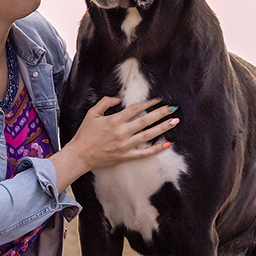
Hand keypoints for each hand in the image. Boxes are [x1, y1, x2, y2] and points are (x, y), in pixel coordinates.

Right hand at [52, 95, 177, 188]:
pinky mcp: (126, 156)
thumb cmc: (85, 134)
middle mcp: (122, 132)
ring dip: (162, 128)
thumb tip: (118, 99)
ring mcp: (125, 145)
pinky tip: (166, 144)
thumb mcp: (92, 114)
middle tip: (173, 108)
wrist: (80, 155)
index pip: (136, 109)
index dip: (148, 103)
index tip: (158, 99)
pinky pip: (144, 153)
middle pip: (146, 120)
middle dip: (161, 113)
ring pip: (148, 135)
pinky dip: (156, 149)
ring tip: (174, 121)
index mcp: (114, 120)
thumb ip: (105, 103)